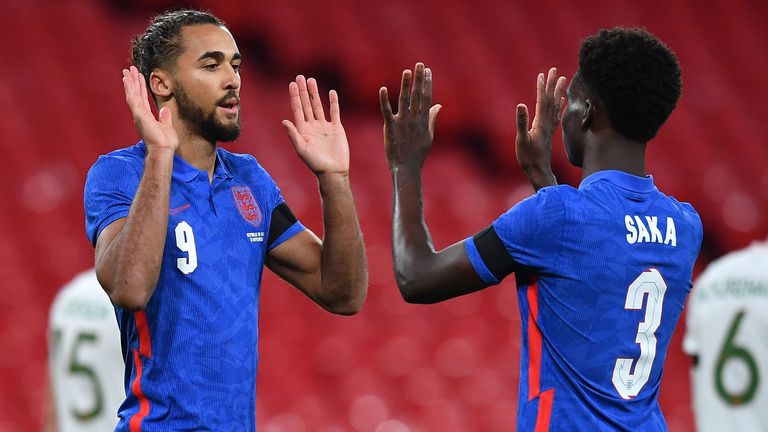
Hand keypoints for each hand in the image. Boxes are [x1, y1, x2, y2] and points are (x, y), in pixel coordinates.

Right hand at [122, 66, 177, 153]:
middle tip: (129, 69)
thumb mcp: (167, 127)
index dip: (140, 87)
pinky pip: (133, 99)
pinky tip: (127, 80)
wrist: (163, 150)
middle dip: (133, 81)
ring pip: (133, 94)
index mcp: (147, 117)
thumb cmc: (165, 142)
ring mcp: (138, 114)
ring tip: (127, 71)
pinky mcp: (139, 115)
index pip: (142, 98)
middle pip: (136, 94)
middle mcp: (140, 114)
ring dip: (130, 82)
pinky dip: (129, 89)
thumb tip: (165, 109)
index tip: (138, 77)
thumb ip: (165, 117)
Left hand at [282, 76, 348, 175]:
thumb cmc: (316, 164)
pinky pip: (334, 112)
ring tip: (311, 80)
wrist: (333, 172)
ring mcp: (324, 126)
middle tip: (300, 77)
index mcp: (303, 130)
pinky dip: (333, 102)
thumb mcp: (302, 150)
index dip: (295, 96)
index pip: (297, 109)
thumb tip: (284, 121)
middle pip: (306, 104)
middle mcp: (312, 126)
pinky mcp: (336, 128)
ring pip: (318, 106)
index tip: (292, 84)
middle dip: (303, 91)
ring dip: (315, 93)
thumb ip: (294, 135)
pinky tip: (331, 92)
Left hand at [379, 62, 441, 171]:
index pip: (426, 98)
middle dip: (419, 79)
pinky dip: (384, 100)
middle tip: (420, 64)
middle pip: (417, 95)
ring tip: (407, 71)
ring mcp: (402, 123)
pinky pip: (386, 111)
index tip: (428, 70)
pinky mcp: (390, 127)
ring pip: (404, 100)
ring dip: (406, 85)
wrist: (407, 168)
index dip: (427, 83)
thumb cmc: (418, 153)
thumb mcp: (428, 135)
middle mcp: (414, 119)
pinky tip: (383, 88)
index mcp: (423, 121)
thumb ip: (432, 118)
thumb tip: (438, 105)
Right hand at [515, 67, 565, 188]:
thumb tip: (521, 105)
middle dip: (552, 84)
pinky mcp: (549, 132)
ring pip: (555, 105)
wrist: (539, 170)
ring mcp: (549, 127)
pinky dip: (559, 105)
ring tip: (562, 79)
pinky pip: (556, 114)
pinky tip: (562, 100)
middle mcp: (547, 123)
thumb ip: (521, 122)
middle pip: (550, 100)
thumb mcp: (521, 140)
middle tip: (554, 70)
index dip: (542, 87)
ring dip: (557, 91)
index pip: (542, 101)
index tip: (542, 74)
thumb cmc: (528, 157)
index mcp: (540, 123)